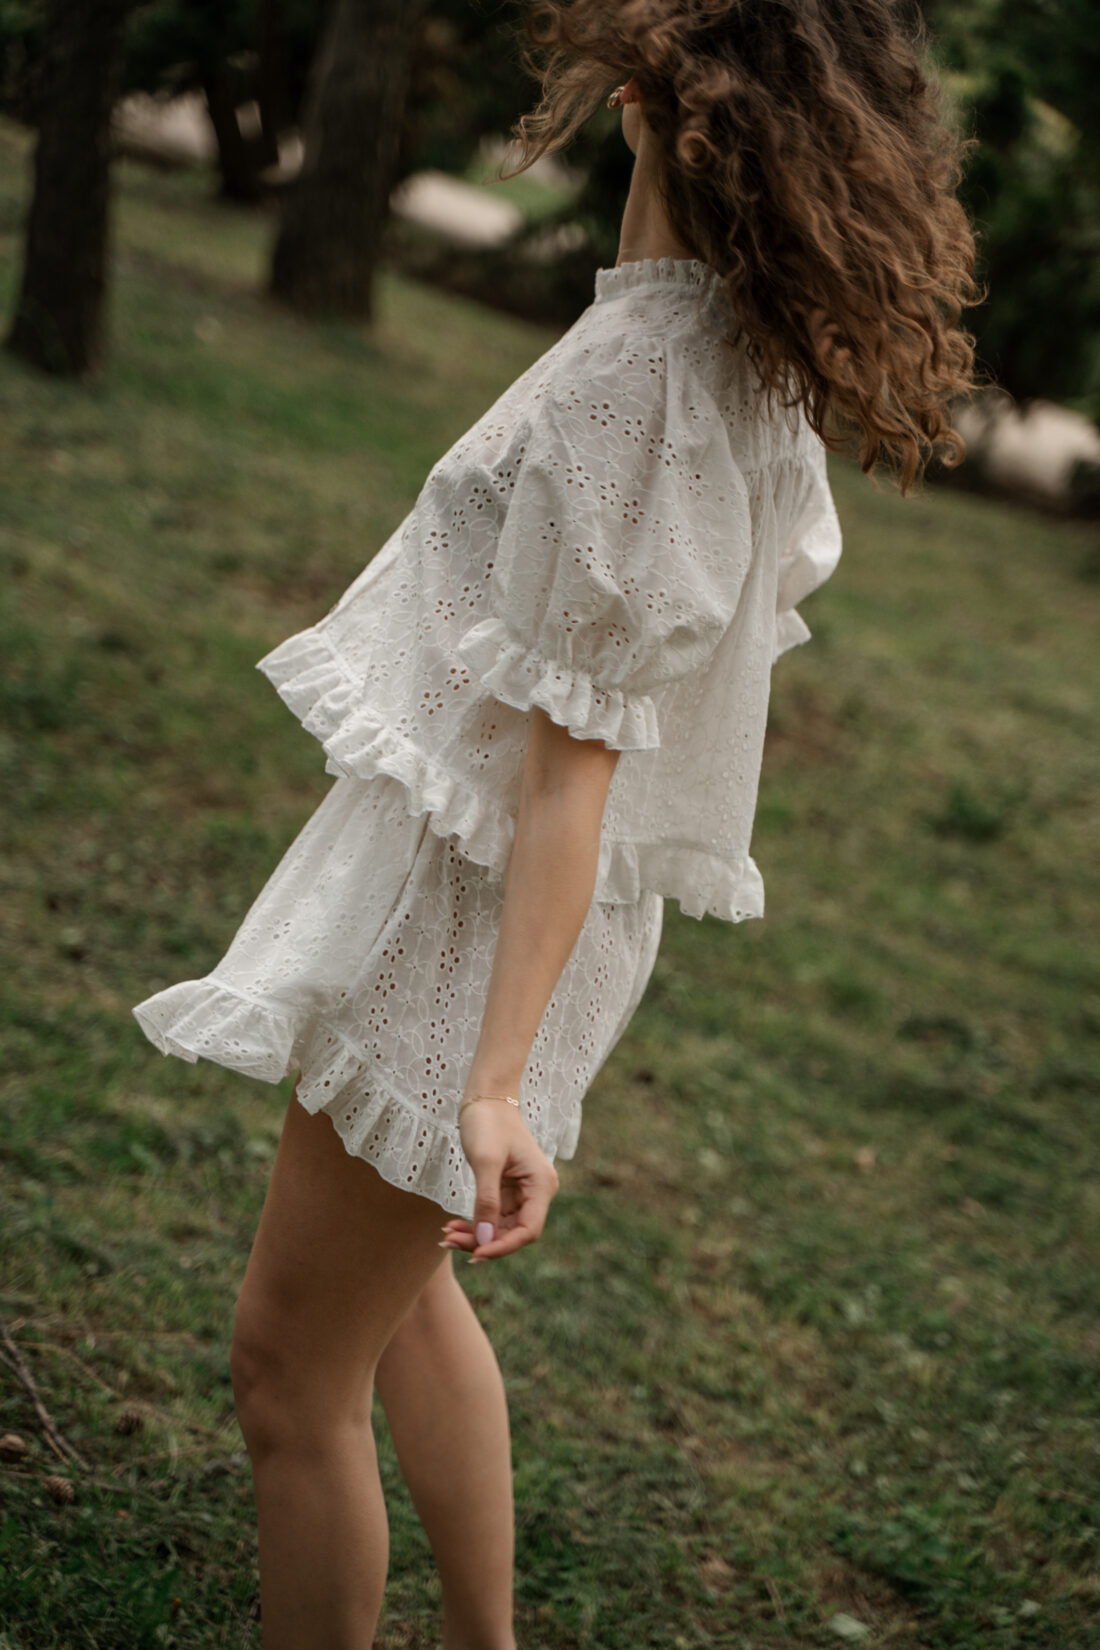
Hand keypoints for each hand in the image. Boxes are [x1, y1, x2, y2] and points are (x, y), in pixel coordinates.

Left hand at [442, 1100, 559, 1261]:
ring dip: (475, 1235)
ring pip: (501, 1228)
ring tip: (446, 1235)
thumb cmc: (488, 1123)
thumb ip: (486, 1201)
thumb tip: (485, 1240)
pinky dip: (474, 1223)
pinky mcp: (508, 1191)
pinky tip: (452, 1226)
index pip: (528, 1230)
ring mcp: (523, 1192)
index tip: (476, 1254)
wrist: (486, 1099)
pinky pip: (493, 1216)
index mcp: (541, 1184)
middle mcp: (537, 1192)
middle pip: (513, 1232)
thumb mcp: (485, 1161)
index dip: (503, 1246)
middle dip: (483, 1241)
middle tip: (448, 1241)